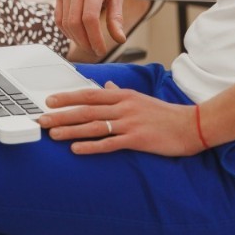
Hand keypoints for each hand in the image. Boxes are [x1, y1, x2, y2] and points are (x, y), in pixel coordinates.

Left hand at [36, 82, 203, 156]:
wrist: (193, 125)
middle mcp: (123, 106)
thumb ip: (120, 93)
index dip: (67, 97)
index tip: (49, 100)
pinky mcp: (137, 139)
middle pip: (86, 109)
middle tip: (42, 119)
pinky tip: (77, 149)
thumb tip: (106, 86)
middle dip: (61, 115)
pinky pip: (110, 143)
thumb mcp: (140, 98)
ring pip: (94, 125)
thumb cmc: (165, 114)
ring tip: (52, 135)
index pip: (89, 94)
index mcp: (123, 95)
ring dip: (71, 130)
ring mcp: (130, 123)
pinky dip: (92, 146)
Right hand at [54, 0, 126, 58]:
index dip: (94, 38)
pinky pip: (59, 17)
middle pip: (75, 23)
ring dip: (75, 38)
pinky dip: (66, 30)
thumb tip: (119, 39)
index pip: (89, 19)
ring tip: (88, 44)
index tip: (102, 50)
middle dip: (85, 41)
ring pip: (65, 22)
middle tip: (95, 50)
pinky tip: (76, 35)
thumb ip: (116, 18)